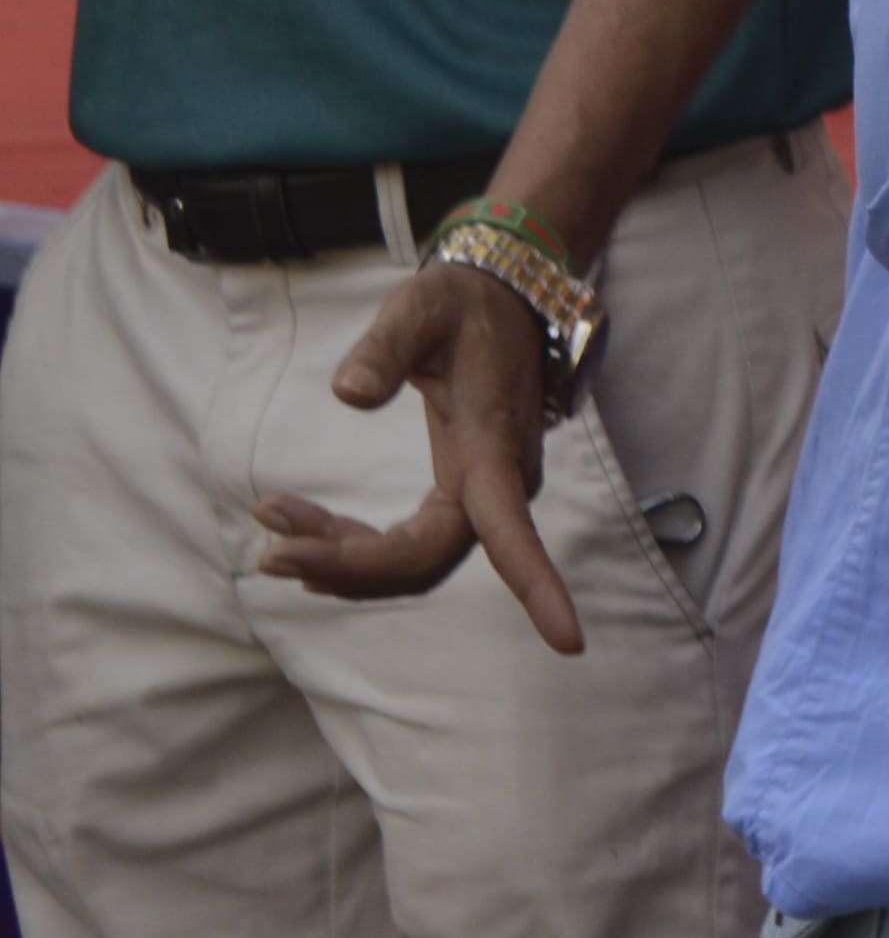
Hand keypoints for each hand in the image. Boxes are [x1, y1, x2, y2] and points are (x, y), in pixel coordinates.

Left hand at [252, 257, 584, 654]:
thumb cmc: (465, 301)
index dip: (539, 588)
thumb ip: (386, 347)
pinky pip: (406, 544)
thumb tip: (349, 395)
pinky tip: (305, 524)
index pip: (514, 533)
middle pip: (424, 560)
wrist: (505, 292)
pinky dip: (351, 546)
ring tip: (273, 521)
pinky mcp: (463, 492)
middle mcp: (497, 481)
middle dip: (349, 566)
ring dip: (341, 558)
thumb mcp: (423, 306)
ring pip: (410, 560)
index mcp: (492, 446)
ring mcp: (482, 492)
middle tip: (271, 549)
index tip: (569, 645)